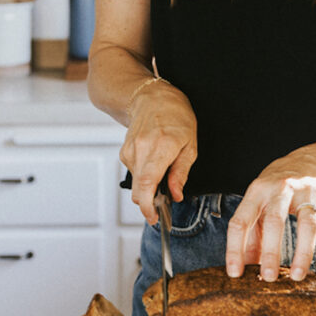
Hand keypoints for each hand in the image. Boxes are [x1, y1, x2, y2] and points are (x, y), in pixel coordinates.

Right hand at [119, 79, 196, 222]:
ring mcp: (130, 150)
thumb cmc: (176, 117)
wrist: (153, 97)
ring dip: (148, 187)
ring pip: (136, 182)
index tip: (154, 217)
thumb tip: (175, 195)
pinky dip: (144, 176)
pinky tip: (153, 163)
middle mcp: (141, 149)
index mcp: (161, 147)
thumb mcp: (190, 144)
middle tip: (163, 204)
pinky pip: (134, 172)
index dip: (148, 206)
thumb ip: (181, 172)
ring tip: (163, 173)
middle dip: (149, 203)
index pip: (147, 184)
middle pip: (138, 189)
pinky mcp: (124, 151)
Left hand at [225, 142, 315, 282]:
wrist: (310, 160)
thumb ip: (252, 235)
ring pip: (307, 225)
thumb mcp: (259, 203)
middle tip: (268, 278)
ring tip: (296, 277)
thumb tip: (246, 270)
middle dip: (271, 251)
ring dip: (302, 253)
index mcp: (257, 191)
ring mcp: (307, 193)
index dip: (235, 248)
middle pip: (275, 220)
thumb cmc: (276, 189)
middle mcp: (281, 189)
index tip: (235, 274)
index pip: (241, 220)